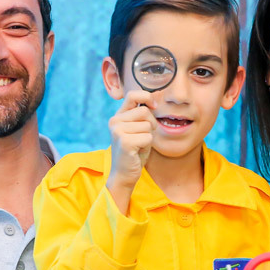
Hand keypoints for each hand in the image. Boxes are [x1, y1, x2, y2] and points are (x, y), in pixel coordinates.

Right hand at [106, 90, 156, 211]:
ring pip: (148, 125)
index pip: (132, 95)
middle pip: (145, 111)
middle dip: (151, 124)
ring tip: (139, 145)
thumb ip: (141, 116)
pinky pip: (148, 137)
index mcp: (117, 116)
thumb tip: (154, 101)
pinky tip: (138, 151)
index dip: (147, 97)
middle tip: (144, 136)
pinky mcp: (125, 142)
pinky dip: (147, 145)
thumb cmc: (134, 152)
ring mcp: (118, 131)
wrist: (124, 174)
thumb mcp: (137, 130)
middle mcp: (115, 121)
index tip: (154, 105)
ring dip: (148, 136)